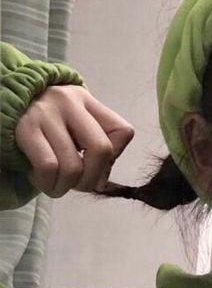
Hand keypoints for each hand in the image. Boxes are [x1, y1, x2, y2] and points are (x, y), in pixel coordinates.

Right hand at [14, 85, 134, 197]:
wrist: (0, 99)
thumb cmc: (42, 119)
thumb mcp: (71, 121)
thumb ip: (91, 143)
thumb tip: (101, 180)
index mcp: (87, 101)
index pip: (123, 131)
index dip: (115, 157)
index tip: (98, 164)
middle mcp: (70, 102)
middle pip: (102, 150)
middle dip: (93, 179)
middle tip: (79, 185)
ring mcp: (47, 114)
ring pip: (72, 166)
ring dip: (65, 187)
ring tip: (55, 184)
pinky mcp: (24, 129)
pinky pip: (48, 167)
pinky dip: (46, 182)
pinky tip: (39, 177)